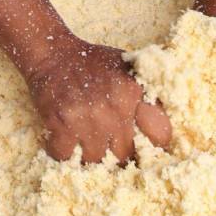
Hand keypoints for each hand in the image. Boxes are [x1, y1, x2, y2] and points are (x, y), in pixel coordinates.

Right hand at [27, 40, 171, 163]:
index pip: (160, 134)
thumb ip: (146, 93)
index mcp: (133, 92)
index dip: (155, 146)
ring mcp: (86, 119)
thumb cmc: (92, 62)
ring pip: (96, 161)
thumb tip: (162, 119)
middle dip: (119, 156)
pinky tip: (64, 142)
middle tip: (110, 151)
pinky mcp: (59, 125)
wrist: (52, 54)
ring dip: (90, 158)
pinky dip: (63, 154)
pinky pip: (65, 157)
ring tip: (85, 146)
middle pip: (126, 156)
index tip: (147, 148)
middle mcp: (113, 109)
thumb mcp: (127, 68)